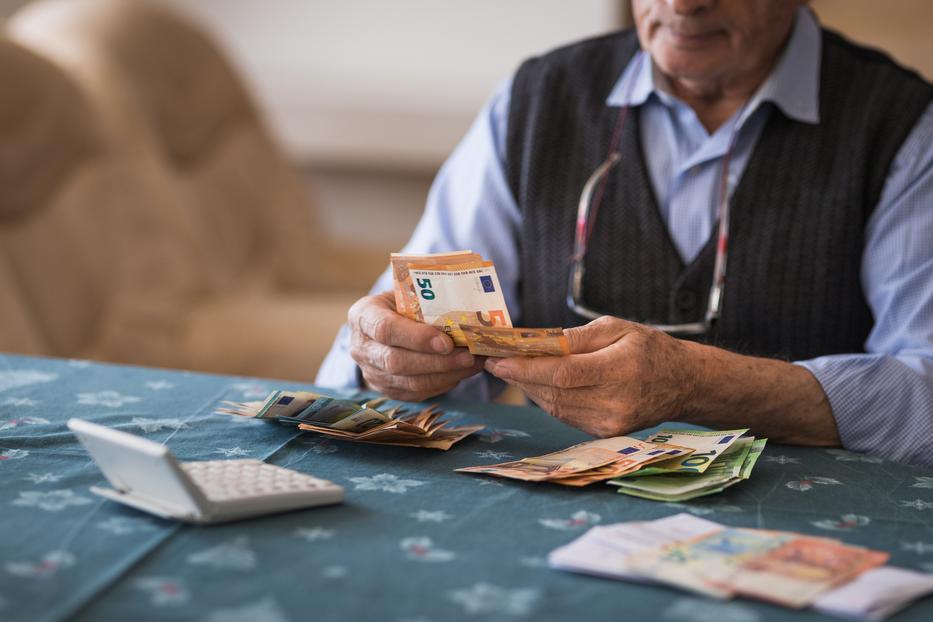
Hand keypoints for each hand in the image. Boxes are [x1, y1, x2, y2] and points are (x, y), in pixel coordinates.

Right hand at [348, 291, 484, 400]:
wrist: (389, 322)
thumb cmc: (402, 302)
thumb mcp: (408, 291)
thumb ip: (428, 298)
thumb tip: (468, 309)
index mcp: (363, 316)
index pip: (384, 329)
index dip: (416, 338)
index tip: (447, 342)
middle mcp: (361, 347)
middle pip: (396, 361)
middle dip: (436, 362)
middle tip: (468, 356)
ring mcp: (372, 372)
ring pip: (409, 382)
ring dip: (445, 375)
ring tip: (472, 364)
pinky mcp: (387, 389)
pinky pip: (416, 393)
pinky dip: (442, 384)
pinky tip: (461, 373)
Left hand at [483, 316, 697, 436]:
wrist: (682, 383)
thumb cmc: (648, 348)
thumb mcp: (617, 328)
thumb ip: (578, 337)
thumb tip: (540, 342)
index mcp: (619, 370)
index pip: (563, 373)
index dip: (527, 368)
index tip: (499, 359)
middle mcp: (614, 402)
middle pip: (554, 392)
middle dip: (520, 377)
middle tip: (496, 361)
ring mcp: (609, 423)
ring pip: (555, 406)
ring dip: (529, 388)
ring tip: (512, 370)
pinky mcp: (604, 433)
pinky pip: (565, 415)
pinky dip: (548, 399)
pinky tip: (538, 384)